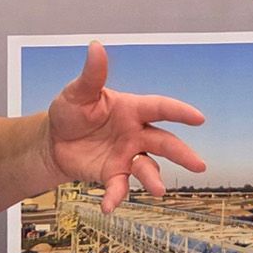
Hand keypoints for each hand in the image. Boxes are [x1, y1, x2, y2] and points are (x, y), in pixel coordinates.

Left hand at [45, 42, 205, 212]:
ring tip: (159, 190)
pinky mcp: (113, 174)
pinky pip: (119, 187)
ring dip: (154, 178)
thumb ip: (91, 74)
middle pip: (164, 142)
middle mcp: (135, 133)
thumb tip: (96, 46)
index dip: (179, 112)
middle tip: (199, 165)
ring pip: (147, 167)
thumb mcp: (78, 92)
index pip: (160, 108)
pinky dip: (116, 196)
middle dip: (182, 153)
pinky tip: (108, 206)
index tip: (199, 118)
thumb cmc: (71, 111)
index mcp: (132, 109)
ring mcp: (126, 155)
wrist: (53, 141)